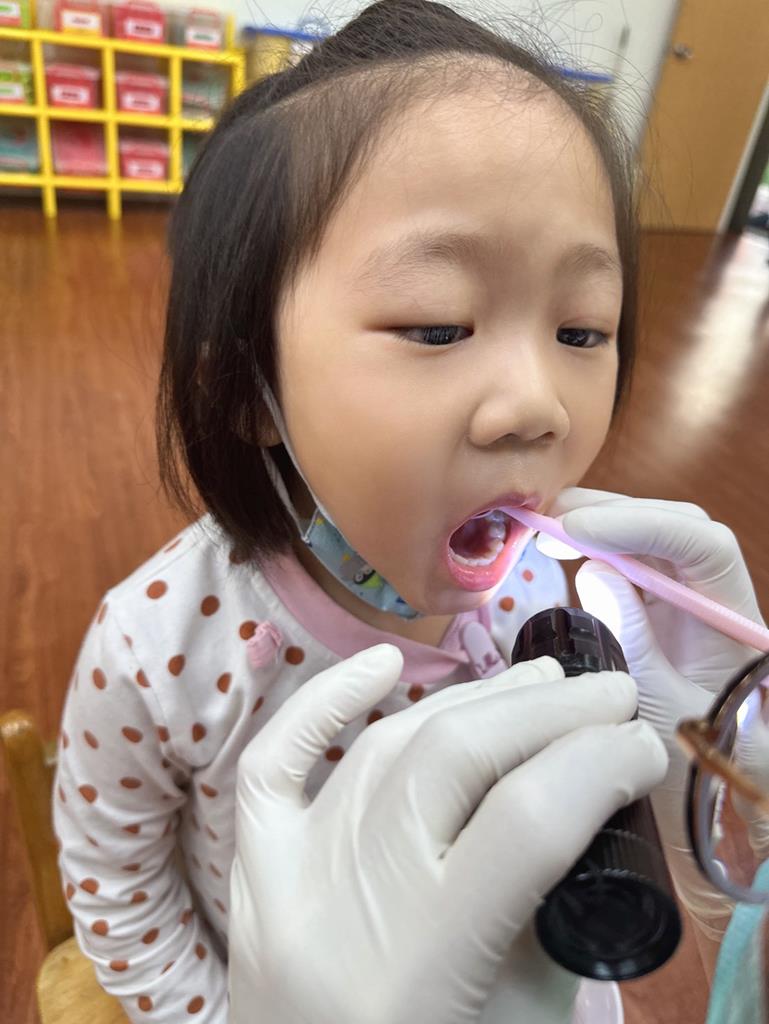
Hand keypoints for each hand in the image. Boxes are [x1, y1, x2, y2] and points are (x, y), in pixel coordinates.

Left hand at [228, 644, 666, 1023]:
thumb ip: (549, 917)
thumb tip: (582, 794)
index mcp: (420, 975)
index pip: (523, 823)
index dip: (598, 763)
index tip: (643, 746)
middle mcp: (344, 909)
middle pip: (454, 759)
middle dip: (550, 711)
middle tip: (611, 692)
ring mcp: (285, 876)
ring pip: (388, 744)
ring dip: (475, 698)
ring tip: (541, 680)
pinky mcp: (252, 865)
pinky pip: (276, 762)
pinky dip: (325, 701)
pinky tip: (383, 664)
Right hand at [538, 487, 766, 943]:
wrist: (726, 785)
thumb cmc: (704, 760)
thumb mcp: (660, 709)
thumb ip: (633, 638)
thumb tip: (597, 572)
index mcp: (731, 619)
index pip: (700, 545)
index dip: (640, 526)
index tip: (578, 531)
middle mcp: (715, 594)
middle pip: (674, 525)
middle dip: (613, 512)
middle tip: (550, 519)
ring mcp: (691, 596)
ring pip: (654, 534)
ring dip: (602, 521)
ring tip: (548, 527)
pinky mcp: (666, 603)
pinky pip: (636, 557)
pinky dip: (599, 544)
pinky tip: (564, 546)